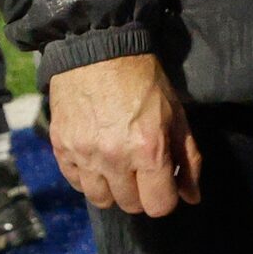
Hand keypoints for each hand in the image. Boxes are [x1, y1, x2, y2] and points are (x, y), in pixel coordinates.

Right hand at [40, 52, 202, 216]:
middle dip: (139, 191)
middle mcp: (114, 158)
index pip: (159, 206)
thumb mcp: (175, 114)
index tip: (161, 181)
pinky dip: (86, 176)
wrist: (97, 47)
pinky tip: (94, 158)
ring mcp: (84, 153)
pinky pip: (75, 181)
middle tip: (138, 168)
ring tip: (114, 166)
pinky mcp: (61, 145)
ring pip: (100, 199)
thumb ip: (188, 158)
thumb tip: (191, 197)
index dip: (165, 197)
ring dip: (111, 188)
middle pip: (130, 205)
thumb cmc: (142, 79)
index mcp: (148, 150)